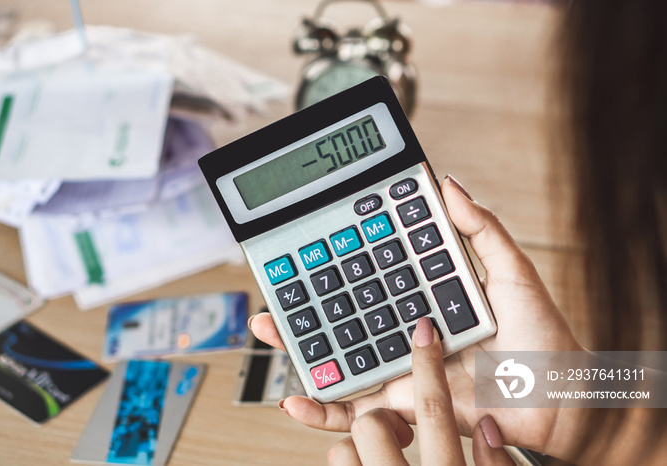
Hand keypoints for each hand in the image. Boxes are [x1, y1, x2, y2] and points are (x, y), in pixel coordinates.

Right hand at [250, 174, 583, 458]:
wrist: (557, 401)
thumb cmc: (543, 337)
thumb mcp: (510, 272)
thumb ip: (480, 228)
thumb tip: (447, 185)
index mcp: (428, 296)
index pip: (375, 273)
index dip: (343, 258)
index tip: (314, 241)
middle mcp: (408, 330)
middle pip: (345, 312)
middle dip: (305, 299)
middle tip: (276, 283)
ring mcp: (402, 367)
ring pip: (338, 357)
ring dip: (298, 345)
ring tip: (269, 328)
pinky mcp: (402, 406)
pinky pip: (355, 412)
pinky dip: (321, 410)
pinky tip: (294, 398)